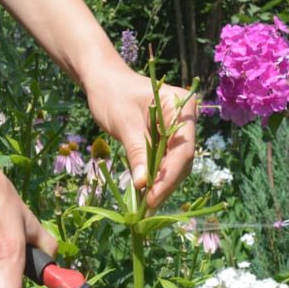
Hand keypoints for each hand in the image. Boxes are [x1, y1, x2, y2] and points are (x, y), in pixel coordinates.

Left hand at [85, 67, 196, 207]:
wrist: (103, 81)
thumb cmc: (112, 94)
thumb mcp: (124, 124)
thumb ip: (137, 153)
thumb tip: (144, 185)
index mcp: (181, 106)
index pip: (183, 148)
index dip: (169, 176)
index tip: (152, 197)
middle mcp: (185, 118)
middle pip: (182, 159)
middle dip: (166, 183)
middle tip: (148, 206)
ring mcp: (177, 129)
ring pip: (175, 164)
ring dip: (161, 184)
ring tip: (145, 204)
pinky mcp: (166, 138)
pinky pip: (165, 161)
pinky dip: (155, 176)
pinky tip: (145, 192)